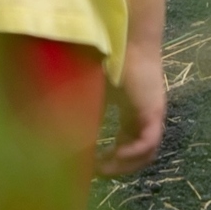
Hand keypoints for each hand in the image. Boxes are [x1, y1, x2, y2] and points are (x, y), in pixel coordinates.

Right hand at [98, 37, 166, 176]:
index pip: (129, 142)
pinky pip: (147, 143)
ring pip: (146, 152)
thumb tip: (57, 121)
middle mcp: (146, 116)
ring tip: (104, 168)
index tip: (94, 164)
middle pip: (140, 153)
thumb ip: (85, 104)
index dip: (114, 156)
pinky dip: (132, 153)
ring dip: (125, 164)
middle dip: (119, 166)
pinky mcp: (153, 113)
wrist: (127, 36)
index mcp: (135, 110)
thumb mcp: (94, 87)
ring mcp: (152, 115)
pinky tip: (114, 154)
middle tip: (97, 172)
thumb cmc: (109, 55)